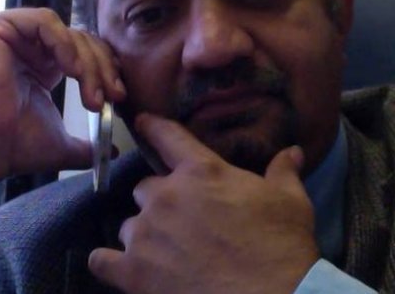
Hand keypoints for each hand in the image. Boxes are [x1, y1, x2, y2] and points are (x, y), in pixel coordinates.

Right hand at [0, 8, 125, 178]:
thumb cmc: (11, 147)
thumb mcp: (60, 142)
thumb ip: (86, 144)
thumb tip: (113, 151)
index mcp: (43, 66)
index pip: (85, 52)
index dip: (106, 70)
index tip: (118, 97)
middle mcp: (28, 47)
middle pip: (81, 40)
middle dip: (103, 67)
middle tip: (113, 96)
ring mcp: (12, 36)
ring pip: (67, 32)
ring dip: (88, 60)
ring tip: (92, 92)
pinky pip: (44, 21)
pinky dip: (64, 43)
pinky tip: (72, 70)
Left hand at [89, 114, 318, 293]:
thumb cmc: (281, 244)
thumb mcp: (290, 201)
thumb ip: (283, 172)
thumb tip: (292, 151)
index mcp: (200, 172)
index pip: (167, 136)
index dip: (152, 126)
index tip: (141, 121)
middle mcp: (166, 196)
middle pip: (145, 188)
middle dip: (159, 201)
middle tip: (180, 220)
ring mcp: (146, 234)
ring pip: (128, 225)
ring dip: (142, 234)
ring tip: (162, 251)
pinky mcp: (134, 272)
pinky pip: (102, 261)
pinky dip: (109, 263)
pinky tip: (119, 267)